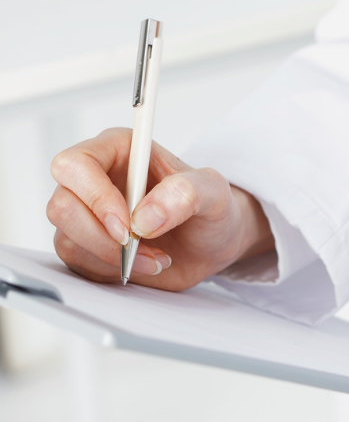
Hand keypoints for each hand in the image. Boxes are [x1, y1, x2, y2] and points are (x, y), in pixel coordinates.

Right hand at [47, 128, 274, 288]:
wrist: (213, 243)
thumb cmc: (210, 208)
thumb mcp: (214, 192)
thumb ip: (186, 193)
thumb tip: (145, 216)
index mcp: (119, 150)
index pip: (76, 164)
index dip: (95, 197)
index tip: (127, 226)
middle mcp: (96, 178)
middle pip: (61, 205)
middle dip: (101, 236)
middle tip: (138, 246)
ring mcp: (88, 213)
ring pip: (66, 238)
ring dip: (112, 258)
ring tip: (154, 257)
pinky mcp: (88, 245)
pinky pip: (78, 263)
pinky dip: (111, 271)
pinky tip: (142, 265)